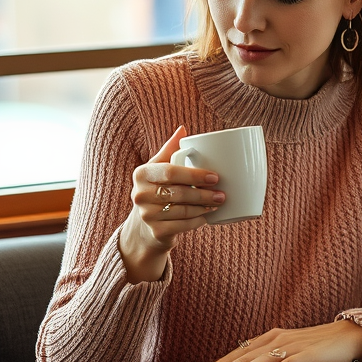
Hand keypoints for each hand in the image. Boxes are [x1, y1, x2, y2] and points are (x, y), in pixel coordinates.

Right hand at [119, 125, 225, 282]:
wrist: (144, 225)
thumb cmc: (157, 189)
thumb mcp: (159, 168)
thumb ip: (170, 149)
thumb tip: (183, 129)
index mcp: (142, 174)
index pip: (171, 172)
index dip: (195, 175)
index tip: (215, 176)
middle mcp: (139, 194)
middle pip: (179, 192)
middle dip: (204, 193)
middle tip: (222, 194)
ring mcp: (146, 215)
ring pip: (183, 211)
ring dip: (204, 208)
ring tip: (217, 203)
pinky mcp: (156, 232)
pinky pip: (183, 226)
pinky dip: (198, 221)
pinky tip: (207, 217)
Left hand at [196, 320, 361, 361]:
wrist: (349, 337)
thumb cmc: (318, 346)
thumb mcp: (289, 350)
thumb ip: (270, 357)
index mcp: (272, 337)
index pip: (241, 351)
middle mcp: (279, 339)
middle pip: (246, 355)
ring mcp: (294, 346)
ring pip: (262, 359)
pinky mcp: (309, 354)